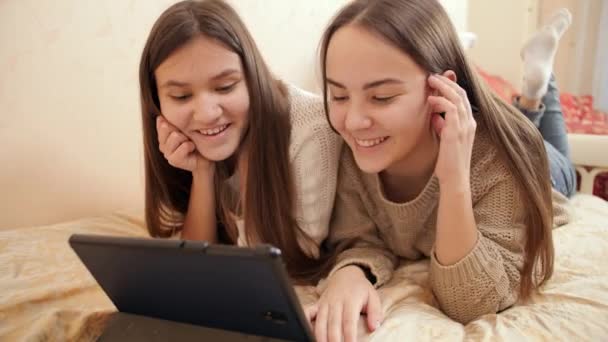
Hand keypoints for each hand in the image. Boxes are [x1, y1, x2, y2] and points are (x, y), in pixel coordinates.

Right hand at [156, 115, 212, 173]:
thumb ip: (172, 124)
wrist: (205, 159)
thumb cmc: (195, 142)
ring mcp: (167, 154)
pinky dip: (191, 146)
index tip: (182, 129)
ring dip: (186, 139)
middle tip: (187, 138)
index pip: (161, 124)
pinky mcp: (174, 161)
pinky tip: (192, 150)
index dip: (173, 124)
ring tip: (189, 144)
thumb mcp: (184, 130)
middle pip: (167, 127)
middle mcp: (162, 146)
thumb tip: (159, 117)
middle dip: (180, 130)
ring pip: (175, 136)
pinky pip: (184, 146)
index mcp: (163, 137)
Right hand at [308, 266, 382, 341]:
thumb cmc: (361, 289)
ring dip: (320, 336)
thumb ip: (375, 312)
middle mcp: (336, 302)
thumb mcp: (373, 296)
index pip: (349, 320)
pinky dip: (304, 320)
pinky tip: (305, 331)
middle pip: (333, 323)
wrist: (346, 274)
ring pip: (320, 321)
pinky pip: (307, 311)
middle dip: (334, 339)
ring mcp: (325, 303)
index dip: (349, 335)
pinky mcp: (317, 304)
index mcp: (350, 300)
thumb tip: (374, 327)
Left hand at [428, 72, 475, 187]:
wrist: (454, 178)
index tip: (438, 80)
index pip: (462, 98)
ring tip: (431, 80)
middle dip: (447, 81)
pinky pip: (452, 110)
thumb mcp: (445, 139)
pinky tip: (431, 100)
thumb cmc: (449, 161)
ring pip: (457, 98)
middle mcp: (469, 123)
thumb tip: (435, 117)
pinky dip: (441, 102)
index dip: (451, 86)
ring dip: (443, 87)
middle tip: (432, 75)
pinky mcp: (456, 132)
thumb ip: (442, 127)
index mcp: (468, 124)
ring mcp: (464, 127)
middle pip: (461, 94)